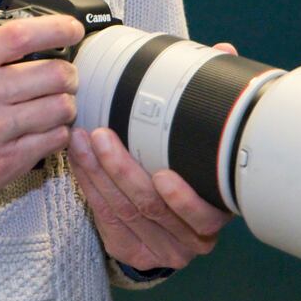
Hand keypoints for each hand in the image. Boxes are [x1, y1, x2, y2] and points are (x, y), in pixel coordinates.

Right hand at [0, 0, 84, 227]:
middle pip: (53, 73)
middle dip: (68, 73)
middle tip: (64, 76)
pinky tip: (44, 131)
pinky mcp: (3, 164)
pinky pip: (52, 142)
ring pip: (60, 108)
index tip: (72, 29)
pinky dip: (56, 134)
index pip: (21, 35)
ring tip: (55, 105)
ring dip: (65, 105)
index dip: (57, 28)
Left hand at [67, 42, 237, 272]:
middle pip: (151, 207)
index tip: (164, 174)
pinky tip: (78, 157)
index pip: (202, 214)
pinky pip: (102, 213)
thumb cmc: (191, 175)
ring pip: (121, 209)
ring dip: (97, 171)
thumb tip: (223, 53)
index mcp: (214, 212)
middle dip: (122, 169)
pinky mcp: (127, 248)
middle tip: (102, 136)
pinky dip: (87, 182)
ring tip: (81, 139)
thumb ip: (211, 100)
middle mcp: (188, 237)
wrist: (172, 226)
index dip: (183, 198)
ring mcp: (156, 246)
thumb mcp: (205, 145)